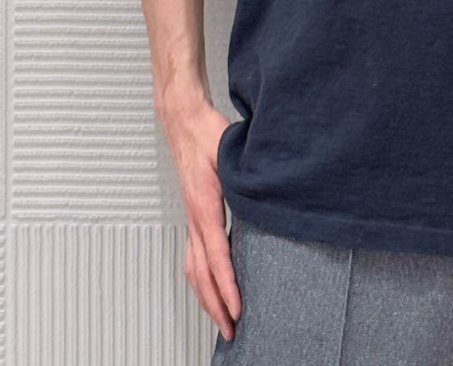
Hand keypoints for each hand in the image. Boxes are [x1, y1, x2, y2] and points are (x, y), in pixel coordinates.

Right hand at [157, 92, 241, 342]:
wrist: (184, 121)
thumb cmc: (209, 133)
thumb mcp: (232, 151)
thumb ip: (248, 175)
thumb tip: (269, 193)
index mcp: (205, 205)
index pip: (217, 255)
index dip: (227, 285)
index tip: (238, 309)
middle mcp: (194, 218)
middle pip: (200, 273)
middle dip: (215, 306)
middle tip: (232, 332)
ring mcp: (191, 219)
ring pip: (193, 270)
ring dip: (206, 299)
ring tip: (222, 321)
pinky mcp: (193, 217)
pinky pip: (193, 258)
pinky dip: (201, 281)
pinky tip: (211, 290)